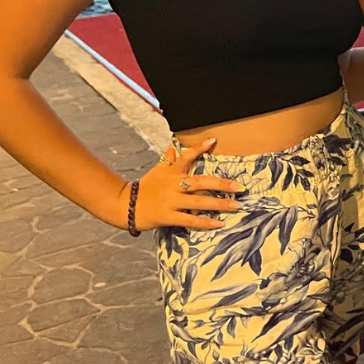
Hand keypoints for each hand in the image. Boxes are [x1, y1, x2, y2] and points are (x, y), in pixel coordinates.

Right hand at [121, 139, 243, 231]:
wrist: (124, 206)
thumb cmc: (145, 187)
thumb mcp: (157, 170)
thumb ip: (168, 158)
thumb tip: (174, 144)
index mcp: (171, 172)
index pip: (185, 157)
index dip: (199, 148)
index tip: (213, 141)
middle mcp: (173, 185)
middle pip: (200, 182)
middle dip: (221, 184)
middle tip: (239, 186)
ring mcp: (171, 201)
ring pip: (198, 201)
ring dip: (219, 204)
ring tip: (235, 205)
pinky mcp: (168, 216)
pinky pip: (189, 219)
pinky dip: (205, 222)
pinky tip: (218, 223)